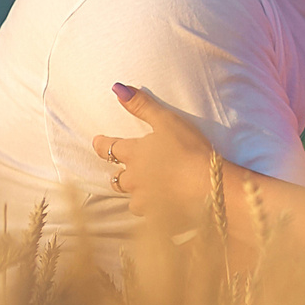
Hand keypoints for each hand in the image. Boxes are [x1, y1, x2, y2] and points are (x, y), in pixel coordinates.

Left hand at [93, 83, 217, 222]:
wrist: (207, 185)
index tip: (97, 141)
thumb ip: (142, 105)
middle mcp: (133, 178)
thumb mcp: (167, 121)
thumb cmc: (188, 149)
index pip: (108, 148)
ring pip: (132, 198)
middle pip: (117, 178)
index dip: (101, 144)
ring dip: (137, 194)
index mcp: (134, 153)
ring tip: (148, 192)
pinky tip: (164, 208)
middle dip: (119, 174)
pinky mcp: (156, 216)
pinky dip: (154, 210)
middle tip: (123, 171)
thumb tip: (117, 88)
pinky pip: (148, 214)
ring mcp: (144, 199)